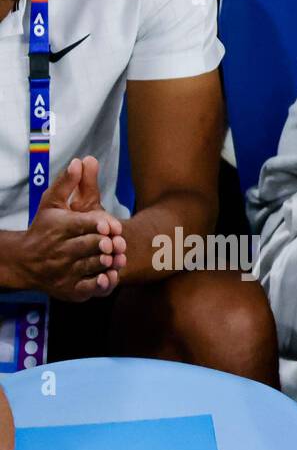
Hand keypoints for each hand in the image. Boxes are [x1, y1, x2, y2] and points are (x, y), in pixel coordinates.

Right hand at [10, 158, 125, 301]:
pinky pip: (88, 288)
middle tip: (116, 244)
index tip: (111, 226)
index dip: (97, 226)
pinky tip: (111, 277)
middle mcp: (60, 250)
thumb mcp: (52, 204)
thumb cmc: (44, 228)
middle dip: (103, 245)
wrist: (26, 262)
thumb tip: (81, 160)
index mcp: (58, 227)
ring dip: (106, 263)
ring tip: (117, 259)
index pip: (79, 225)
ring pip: (90, 266)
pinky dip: (101, 284)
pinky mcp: (70, 288)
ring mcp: (65, 271)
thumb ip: (68, 184)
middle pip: (87, 246)